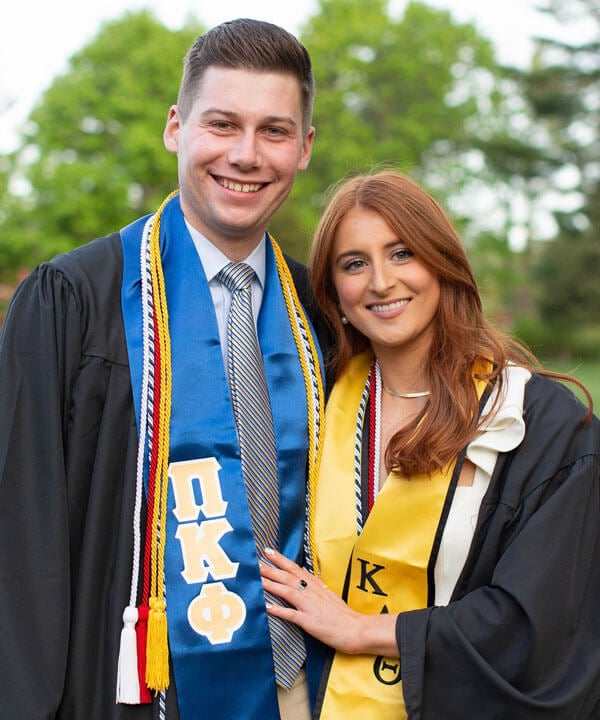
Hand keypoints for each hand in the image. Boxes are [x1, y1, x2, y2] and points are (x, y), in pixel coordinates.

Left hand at [259, 548, 398, 656]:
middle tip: (254, 561)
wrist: (356, 628)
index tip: (267, 551)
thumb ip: (314, 587)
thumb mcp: (327, 594)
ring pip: (287, 591)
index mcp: (315, 584)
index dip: (280, 559)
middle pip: (287, 576)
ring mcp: (310, 606)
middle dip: (269, 568)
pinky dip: (278, 610)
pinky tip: (266, 607)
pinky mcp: (310, 621)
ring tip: (256, 579)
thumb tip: (303, 579)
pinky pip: (291, 615)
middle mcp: (311, 592)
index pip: (294, 568)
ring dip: (270, 584)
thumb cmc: (342, 614)